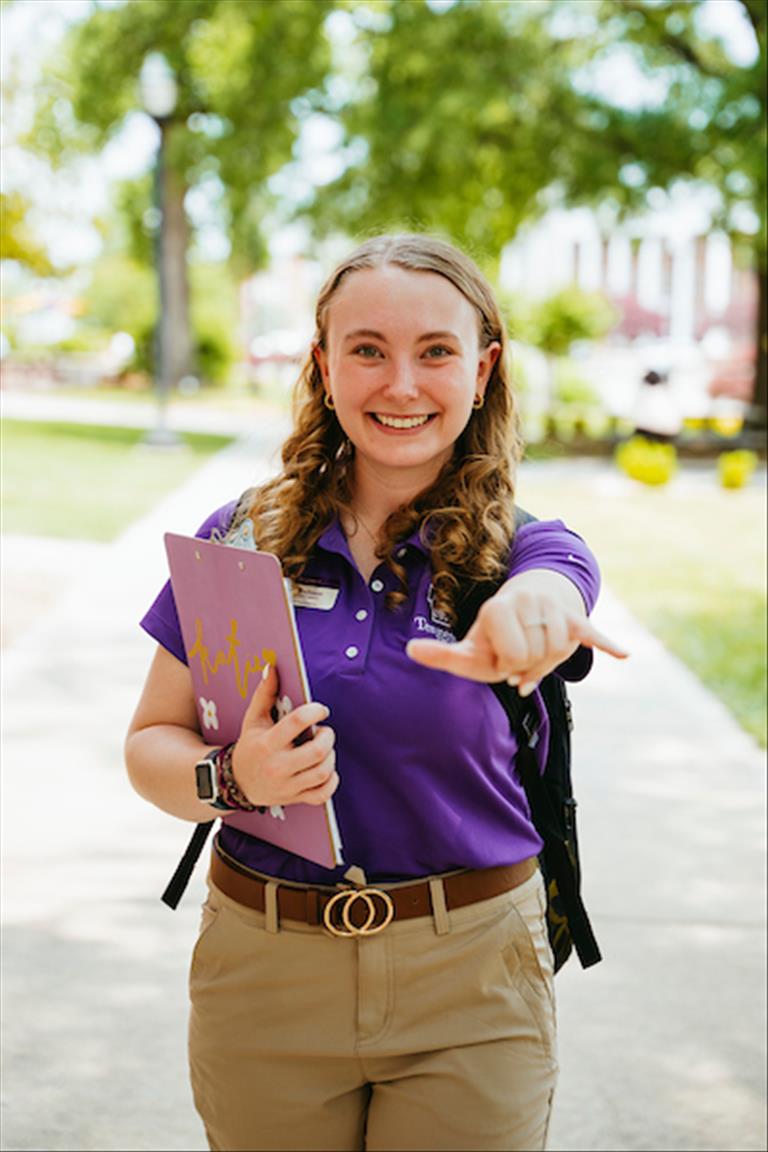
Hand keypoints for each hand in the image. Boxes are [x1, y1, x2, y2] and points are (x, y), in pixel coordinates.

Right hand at [231, 664, 338, 806]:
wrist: (237, 783)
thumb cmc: (250, 746)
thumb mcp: (253, 719)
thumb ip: (264, 693)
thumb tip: (272, 667)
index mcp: (267, 744)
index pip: (297, 722)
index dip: (315, 711)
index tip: (320, 710)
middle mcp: (277, 767)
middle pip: (317, 750)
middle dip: (327, 736)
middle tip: (323, 731)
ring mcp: (287, 786)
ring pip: (323, 771)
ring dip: (330, 756)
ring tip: (323, 748)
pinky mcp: (295, 799)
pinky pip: (323, 793)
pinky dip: (331, 781)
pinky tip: (325, 769)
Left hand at [407, 584, 626, 694]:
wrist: (527, 605)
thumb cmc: (495, 636)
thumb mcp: (469, 647)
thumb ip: (442, 654)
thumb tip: (410, 649)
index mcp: (497, 608)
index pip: (511, 656)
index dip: (508, 666)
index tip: (503, 659)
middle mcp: (526, 601)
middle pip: (537, 656)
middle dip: (531, 666)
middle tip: (523, 658)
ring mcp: (553, 608)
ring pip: (561, 652)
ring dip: (552, 663)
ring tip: (540, 652)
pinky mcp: (576, 617)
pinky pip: (592, 631)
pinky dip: (606, 644)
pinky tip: (624, 655)